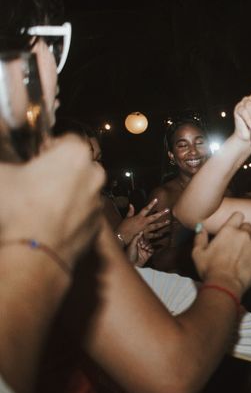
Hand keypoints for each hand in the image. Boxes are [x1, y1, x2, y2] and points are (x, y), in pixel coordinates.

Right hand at [0, 136, 104, 267]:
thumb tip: (6, 158)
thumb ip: (5, 155)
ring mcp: (98, 202)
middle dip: (62, 170)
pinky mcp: (98, 225)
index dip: (50, 147)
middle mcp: (95, 175)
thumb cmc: (17, 208)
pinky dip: (73, 215)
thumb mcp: (0, 173)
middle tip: (38, 182)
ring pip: (84, 190)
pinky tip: (52, 223)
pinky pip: (85, 214)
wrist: (34, 253)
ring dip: (69, 193)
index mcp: (75, 154)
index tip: (36, 158)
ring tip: (42, 206)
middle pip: (79, 165)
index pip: (67, 139)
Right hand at [116, 199, 170, 244]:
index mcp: (139, 217)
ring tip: (168, 222)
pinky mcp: (145, 235)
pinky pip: (153, 235)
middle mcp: (143, 222)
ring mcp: (145, 229)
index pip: (146, 208)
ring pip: (156, 226)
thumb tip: (131, 205)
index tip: (156, 199)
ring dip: (162, 224)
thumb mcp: (126, 218)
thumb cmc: (123, 227)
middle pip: (154, 217)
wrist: (122, 236)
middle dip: (161, 213)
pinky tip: (162, 234)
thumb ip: (130, 212)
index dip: (151, 203)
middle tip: (168, 210)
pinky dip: (158, 235)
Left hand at [126, 232, 153, 266]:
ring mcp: (144, 250)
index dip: (142, 238)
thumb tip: (141, 231)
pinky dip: (151, 249)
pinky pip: (152, 250)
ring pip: (150, 245)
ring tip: (145, 248)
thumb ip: (136, 237)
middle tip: (142, 246)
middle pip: (147, 241)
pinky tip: (148, 250)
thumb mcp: (132, 245)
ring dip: (148, 245)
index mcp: (136, 243)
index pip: (142, 238)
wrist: (131, 264)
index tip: (141, 241)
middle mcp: (141, 246)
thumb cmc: (129, 254)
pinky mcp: (148, 255)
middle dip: (146, 242)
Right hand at [192, 212, 250, 295]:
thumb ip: (200, 237)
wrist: (225, 285)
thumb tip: (200, 228)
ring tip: (244, 251)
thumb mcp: (198, 253)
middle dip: (243, 231)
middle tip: (236, 242)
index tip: (234, 226)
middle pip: (248, 225)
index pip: (238, 215)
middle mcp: (243, 235)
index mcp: (228, 231)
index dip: (236, 220)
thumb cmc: (210, 270)